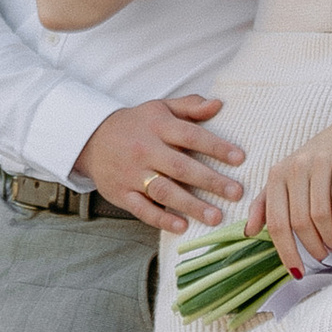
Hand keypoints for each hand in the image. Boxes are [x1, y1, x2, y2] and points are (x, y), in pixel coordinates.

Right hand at [75, 94, 245, 229]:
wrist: (92, 139)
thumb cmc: (137, 125)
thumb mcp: (160, 108)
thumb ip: (190, 106)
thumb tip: (218, 104)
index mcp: (157, 126)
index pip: (190, 136)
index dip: (216, 147)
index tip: (239, 158)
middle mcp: (145, 150)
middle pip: (181, 167)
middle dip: (211, 181)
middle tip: (236, 193)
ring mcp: (132, 174)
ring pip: (164, 191)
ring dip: (191, 205)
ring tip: (216, 217)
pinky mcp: (122, 193)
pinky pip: (142, 209)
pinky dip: (162, 219)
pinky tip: (182, 226)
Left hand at [248, 100, 331, 272]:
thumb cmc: (322, 158)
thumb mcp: (290, 177)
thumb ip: (268, 203)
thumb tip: (249, 232)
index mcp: (277, 174)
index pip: (276, 222)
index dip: (285, 251)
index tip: (297, 273)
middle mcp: (295, 166)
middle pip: (298, 221)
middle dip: (311, 247)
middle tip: (323, 258)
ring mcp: (319, 160)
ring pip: (318, 212)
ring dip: (328, 238)